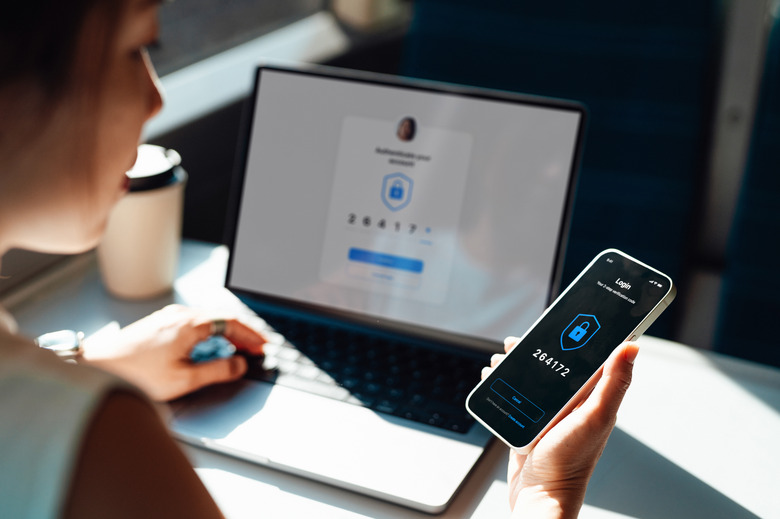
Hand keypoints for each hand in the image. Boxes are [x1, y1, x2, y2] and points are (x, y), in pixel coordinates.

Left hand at [82, 304, 265, 400]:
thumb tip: (238, 365)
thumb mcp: (183, 380)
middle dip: (242, 333)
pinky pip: (194, 322)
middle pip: (222, 317)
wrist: (98, 367)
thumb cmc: (135, 374)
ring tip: (237, 347)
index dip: (251, 335)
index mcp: (190, 324)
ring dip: (227, 331)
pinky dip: (211, 331)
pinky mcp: (159, 323)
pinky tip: (210, 344)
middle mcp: (180, 315)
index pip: (232, 323)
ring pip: (208, 318)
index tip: (262, 346)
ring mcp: (168, 317)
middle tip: (255, 347)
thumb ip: (217, 371)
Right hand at [483, 337, 637, 518]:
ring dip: (513, 365)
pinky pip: (514, 395)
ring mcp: (548, 412)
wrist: (540, 494)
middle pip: (553, 364)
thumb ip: (614, 382)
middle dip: (534, 349)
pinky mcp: (528, 422)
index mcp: (592, 397)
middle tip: (518, 341)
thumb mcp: (596, 417)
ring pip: (530, 378)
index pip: (587, 357)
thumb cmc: (571, 462)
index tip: (562, 320)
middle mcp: (571, 402)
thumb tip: (633, 347)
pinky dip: (501, 384)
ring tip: (501, 359)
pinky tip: (493, 378)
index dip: (576, 336)